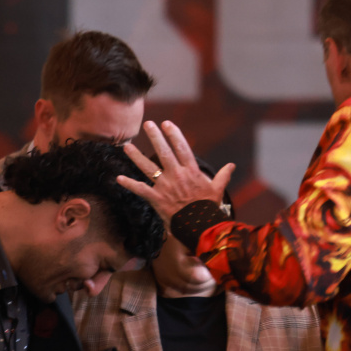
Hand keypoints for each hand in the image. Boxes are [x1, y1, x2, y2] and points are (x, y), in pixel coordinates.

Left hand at [117, 120, 235, 222]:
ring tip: (127, 146)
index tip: (167, 124)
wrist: (200, 227)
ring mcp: (165, 186)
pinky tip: (118, 178)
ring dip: (136, 156)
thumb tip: (232, 165)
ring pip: (148, 167)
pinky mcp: (156, 198)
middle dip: (155, 137)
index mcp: (191, 171)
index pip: (181, 147)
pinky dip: (129, 184)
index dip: (173, 134)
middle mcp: (176, 175)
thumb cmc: (209, 208)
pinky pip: (140, 189)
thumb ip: (223, 176)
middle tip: (148, 124)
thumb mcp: (218, 190)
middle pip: (163, 152)